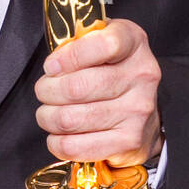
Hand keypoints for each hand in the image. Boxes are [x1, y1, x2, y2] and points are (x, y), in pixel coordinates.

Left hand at [33, 20, 163, 168]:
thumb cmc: (113, 73)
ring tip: (49, 113)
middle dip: (47, 91)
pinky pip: (76, 146)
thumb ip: (77, 42)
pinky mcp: (128, 141)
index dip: (69, 57)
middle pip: (77, 87)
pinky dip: (57, 142)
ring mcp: (137, 111)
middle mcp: (142, 76)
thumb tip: (53, 65)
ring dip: (48, 117)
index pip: (104, 46)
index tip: (52, 66)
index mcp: (133, 43)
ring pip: (70, 118)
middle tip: (44, 91)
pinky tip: (60, 134)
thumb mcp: (99, 42)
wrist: (144, 115)